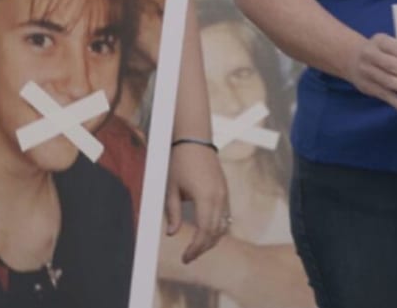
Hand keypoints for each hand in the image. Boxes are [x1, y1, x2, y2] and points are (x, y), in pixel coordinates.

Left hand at [165, 140, 228, 263]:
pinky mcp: (225, 192)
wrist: (194, 140)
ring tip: (196, 248)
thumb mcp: (171, 188)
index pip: (204, 232)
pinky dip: (217, 228)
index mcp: (205, 198)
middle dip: (203, 248)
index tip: (186, 257)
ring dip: (211, 240)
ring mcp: (225, 195)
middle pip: (215, 232)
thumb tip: (171, 233)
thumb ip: (172, 212)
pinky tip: (206, 234)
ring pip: (223, 226)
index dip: (195, 248)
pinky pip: (225, 216)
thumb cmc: (180, 161)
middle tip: (189, 257)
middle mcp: (219, 198)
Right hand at [345, 34, 396, 113]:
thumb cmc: (381, 52)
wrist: (352, 58)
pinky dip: (395, 101)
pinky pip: (383, 94)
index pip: (394, 48)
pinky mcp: (365, 86)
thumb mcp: (388, 44)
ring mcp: (366, 71)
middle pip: (392, 66)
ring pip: (388, 81)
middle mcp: (369, 55)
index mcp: (378, 41)